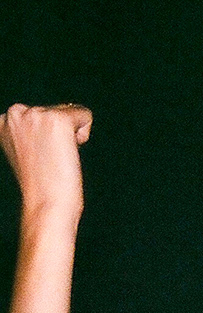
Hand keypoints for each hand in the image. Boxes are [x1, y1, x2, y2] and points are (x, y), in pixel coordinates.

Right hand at [1, 103, 91, 220]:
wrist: (45, 203)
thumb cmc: (39, 182)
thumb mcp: (23, 150)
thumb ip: (28, 131)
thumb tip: (46, 121)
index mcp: (1, 121)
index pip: (39, 114)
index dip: (47, 138)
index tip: (39, 156)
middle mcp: (15, 112)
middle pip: (55, 110)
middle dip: (59, 133)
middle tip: (49, 158)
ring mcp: (35, 114)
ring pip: (70, 111)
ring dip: (70, 135)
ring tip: (56, 156)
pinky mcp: (57, 119)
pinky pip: (85, 115)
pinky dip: (84, 133)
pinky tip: (67, 152)